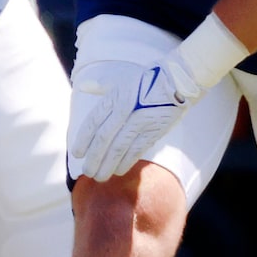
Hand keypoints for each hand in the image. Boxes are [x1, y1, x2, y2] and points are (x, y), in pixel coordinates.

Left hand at [68, 49, 213, 181]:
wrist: (179, 80)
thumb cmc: (147, 79)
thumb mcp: (121, 79)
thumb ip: (100, 86)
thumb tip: (82, 85)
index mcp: (115, 98)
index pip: (93, 122)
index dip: (83, 140)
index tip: (76, 153)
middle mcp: (125, 111)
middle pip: (104, 139)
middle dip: (94, 158)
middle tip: (87, 172)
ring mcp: (141, 122)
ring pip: (120, 148)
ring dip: (108, 164)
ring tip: (100, 177)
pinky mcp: (155, 130)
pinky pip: (138, 149)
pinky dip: (127, 161)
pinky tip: (119, 170)